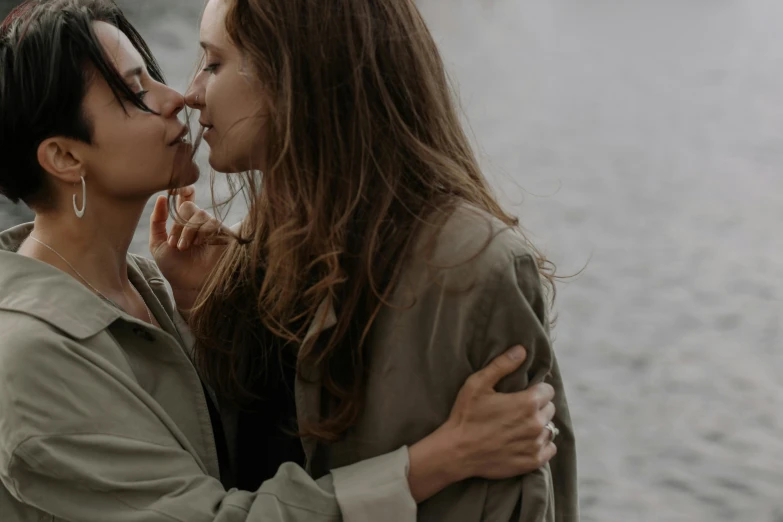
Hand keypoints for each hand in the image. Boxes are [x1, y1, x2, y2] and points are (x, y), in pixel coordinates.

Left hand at [149, 187, 230, 309]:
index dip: (181, 190)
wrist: (190, 286)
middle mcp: (199, 222)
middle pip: (188, 207)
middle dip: (178, 224)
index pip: (185, 198)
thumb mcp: (157, 244)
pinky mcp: (223, 234)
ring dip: (187, 231)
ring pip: (199, 214)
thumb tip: (161, 198)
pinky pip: (211, 222)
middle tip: (174, 243)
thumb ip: (157, 221)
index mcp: (183, 222)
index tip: (173, 190)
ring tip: (184, 247)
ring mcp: (211, 228)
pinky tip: (198, 245)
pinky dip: (201, 232)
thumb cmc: (174, 268)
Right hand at [442, 345, 555, 479]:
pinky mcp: (532, 461)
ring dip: (538, 426)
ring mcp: (535, 444)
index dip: (536, 390)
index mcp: (527, 403)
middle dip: (537, 407)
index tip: (523, 393)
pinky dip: (541, 445)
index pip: (548, 391)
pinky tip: (525, 441)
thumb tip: (521, 350)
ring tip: (520, 426)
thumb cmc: (466, 415)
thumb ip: (502, 365)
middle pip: (549, 409)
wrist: (457, 451)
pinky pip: (549, 450)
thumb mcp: (478, 384)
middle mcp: (536, 424)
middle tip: (518, 409)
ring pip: (549, 429)